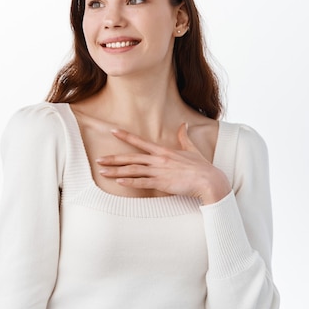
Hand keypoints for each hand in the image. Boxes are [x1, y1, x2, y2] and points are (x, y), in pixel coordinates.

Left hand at [96, 123, 230, 204]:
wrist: (210, 180)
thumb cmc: (202, 167)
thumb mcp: (191, 149)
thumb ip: (184, 137)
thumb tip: (184, 124)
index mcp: (163, 151)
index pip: (140, 142)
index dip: (125, 136)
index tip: (113, 132)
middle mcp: (158, 160)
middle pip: (131, 158)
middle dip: (113, 158)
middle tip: (98, 159)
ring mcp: (159, 171)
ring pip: (133, 170)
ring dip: (116, 171)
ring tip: (102, 172)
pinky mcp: (161, 183)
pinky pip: (142, 183)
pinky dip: (130, 182)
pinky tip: (119, 181)